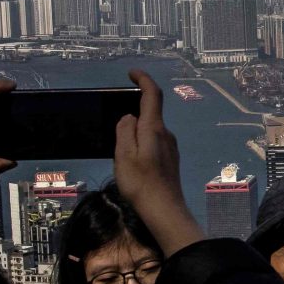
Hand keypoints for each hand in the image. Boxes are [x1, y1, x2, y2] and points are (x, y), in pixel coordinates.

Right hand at [111, 70, 201, 256]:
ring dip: (134, 134)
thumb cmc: (141, 182)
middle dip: (131, 114)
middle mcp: (166, 134)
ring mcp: (170, 147)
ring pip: (150, 130)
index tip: (131, 73)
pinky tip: (132, 162)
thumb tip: (129, 116)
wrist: (164, 210)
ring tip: (120, 154)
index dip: (143, 79)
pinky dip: (140, 144)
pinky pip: (153, 143)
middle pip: (149, 114)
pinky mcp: (170, 159)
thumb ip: (125, 130)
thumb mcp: (124, 154)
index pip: (152, 94)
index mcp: (154, 129)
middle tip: (113, 132)